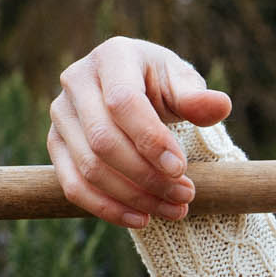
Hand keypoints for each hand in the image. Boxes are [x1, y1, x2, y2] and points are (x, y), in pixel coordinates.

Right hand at [48, 36, 232, 227]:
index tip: (181, 169)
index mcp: (112, 57)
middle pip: (104, 141)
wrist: (133, 88)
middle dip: (147, 176)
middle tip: (186, 195)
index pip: (123, 103)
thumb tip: (220, 106)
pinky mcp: (55, 144)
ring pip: (89, 168)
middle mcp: (77, 81)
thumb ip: (197, 97)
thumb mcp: (182, 82)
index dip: (151, 140)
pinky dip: (106, 208)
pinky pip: (73, 185)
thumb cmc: (161, 83)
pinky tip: (141, 219)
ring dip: (133, 196)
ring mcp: (61, 115)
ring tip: (174, 209)